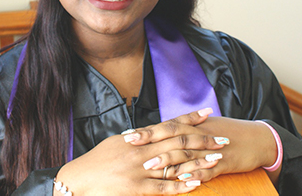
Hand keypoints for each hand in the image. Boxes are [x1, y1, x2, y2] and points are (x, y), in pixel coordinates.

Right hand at [54, 109, 226, 194]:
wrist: (78, 179)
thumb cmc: (97, 161)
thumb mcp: (117, 144)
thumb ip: (136, 139)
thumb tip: (148, 134)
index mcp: (138, 138)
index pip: (169, 125)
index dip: (189, 119)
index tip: (207, 113)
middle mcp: (142, 151)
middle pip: (178, 143)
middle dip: (202, 140)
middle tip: (222, 139)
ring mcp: (140, 170)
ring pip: (175, 164)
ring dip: (198, 162)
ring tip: (217, 160)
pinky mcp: (136, 189)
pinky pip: (163, 187)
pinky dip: (181, 185)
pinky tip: (196, 183)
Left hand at [125, 111, 278, 184]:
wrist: (257, 138)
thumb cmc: (228, 134)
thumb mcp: (205, 130)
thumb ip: (184, 133)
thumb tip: (161, 138)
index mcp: (193, 126)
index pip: (165, 126)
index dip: (146, 131)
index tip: (127, 135)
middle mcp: (199, 134)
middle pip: (171, 136)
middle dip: (150, 140)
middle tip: (131, 145)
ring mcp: (211, 149)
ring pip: (186, 153)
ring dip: (168, 159)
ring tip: (149, 165)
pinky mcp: (224, 163)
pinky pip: (207, 169)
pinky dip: (195, 174)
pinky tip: (183, 180)